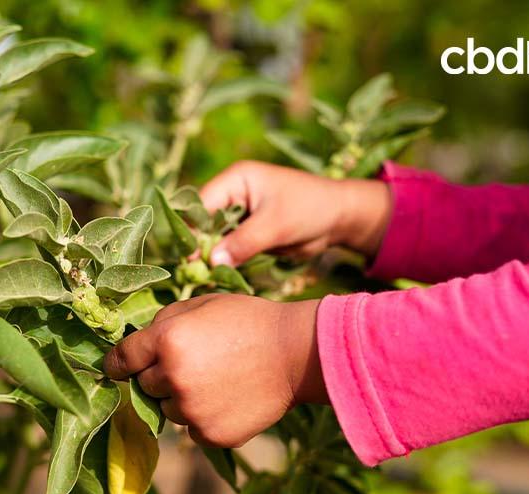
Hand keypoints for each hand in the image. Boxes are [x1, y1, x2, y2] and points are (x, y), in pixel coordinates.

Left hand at [103, 294, 326, 447]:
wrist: (295, 353)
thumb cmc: (248, 321)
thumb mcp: (201, 304)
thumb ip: (163, 322)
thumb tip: (137, 344)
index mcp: (167, 340)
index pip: (120, 360)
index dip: (117, 363)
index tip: (118, 367)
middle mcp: (173, 378)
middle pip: (144, 386)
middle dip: (159, 375)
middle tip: (193, 363)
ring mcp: (191, 410)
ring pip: (167, 410)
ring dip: (181, 398)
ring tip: (215, 379)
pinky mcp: (210, 434)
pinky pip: (192, 429)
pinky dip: (203, 417)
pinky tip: (227, 397)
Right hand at [200, 160, 391, 266]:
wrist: (340, 218)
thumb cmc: (310, 208)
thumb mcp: (276, 225)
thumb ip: (243, 242)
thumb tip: (211, 261)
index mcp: (236, 179)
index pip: (202, 204)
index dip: (193, 230)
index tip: (189, 257)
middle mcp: (233, 194)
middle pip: (204, 222)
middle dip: (200, 246)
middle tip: (193, 272)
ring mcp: (240, 215)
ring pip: (215, 238)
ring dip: (211, 256)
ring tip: (204, 277)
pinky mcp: (248, 233)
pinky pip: (230, 248)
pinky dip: (225, 262)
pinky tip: (219, 277)